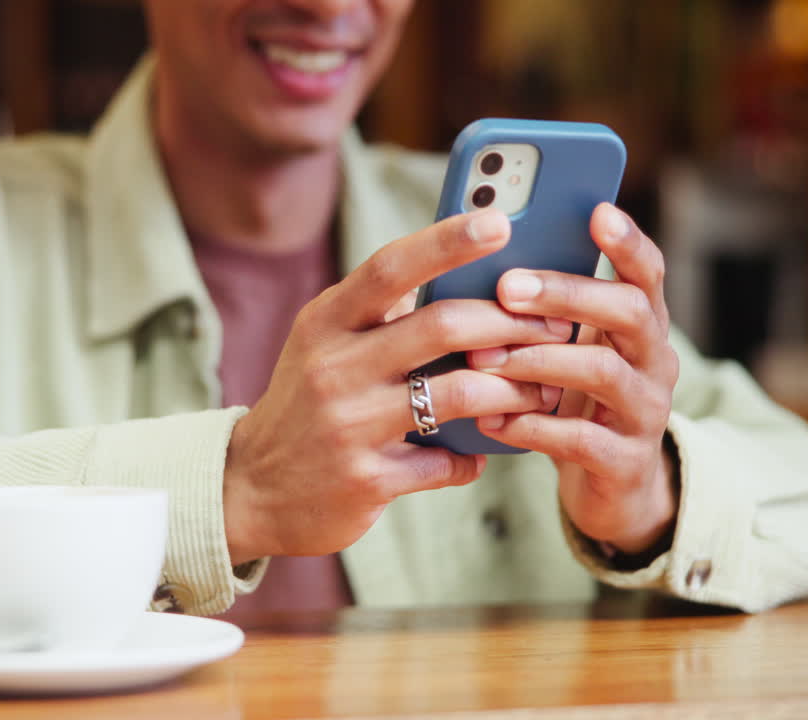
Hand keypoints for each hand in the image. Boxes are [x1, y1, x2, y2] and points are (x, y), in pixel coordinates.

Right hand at [224, 210, 570, 564]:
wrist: (250, 489)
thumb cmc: (308, 401)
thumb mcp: (326, 344)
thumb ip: (384, 314)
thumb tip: (472, 278)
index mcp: (325, 322)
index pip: (391, 268)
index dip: (449, 241)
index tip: (501, 222)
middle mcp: (332, 367)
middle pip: (441, 326)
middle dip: (511, 322)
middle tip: (557, 323)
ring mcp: (349, 426)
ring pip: (460, 395)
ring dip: (515, 390)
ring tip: (543, 389)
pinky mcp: (366, 479)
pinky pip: (447, 461)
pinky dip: (477, 455)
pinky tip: (485, 450)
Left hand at [468, 203, 679, 553]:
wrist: (612, 486)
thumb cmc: (575, 399)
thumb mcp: (568, 348)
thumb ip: (543, 311)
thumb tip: (475, 261)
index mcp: (640, 324)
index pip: (647, 272)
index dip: (627, 242)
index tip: (596, 211)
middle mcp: (654, 361)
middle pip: (629, 311)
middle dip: (567, 294)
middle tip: (507, 286)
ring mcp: (645, 412)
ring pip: (603, 373)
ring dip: (539, 360)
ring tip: (486, 358)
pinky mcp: (624, 463)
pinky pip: (580, 439)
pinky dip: (532, 426)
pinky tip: (491, 419)